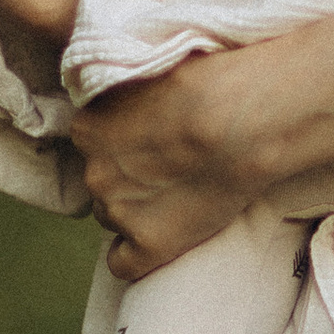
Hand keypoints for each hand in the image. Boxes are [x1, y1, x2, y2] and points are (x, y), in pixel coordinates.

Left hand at [70, 58, 262, 278]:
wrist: (247, 120)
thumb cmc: (213, 82)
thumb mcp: (152, 68)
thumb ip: (128, 93)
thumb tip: (131, 101)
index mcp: (87, 127)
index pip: (93, 146)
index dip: (126, 144)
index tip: (154, 140)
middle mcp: (94, 171)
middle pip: (102, 182)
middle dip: (129, 176)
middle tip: (172, 166)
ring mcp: (119, 211)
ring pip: (113, 218)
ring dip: (137, 210)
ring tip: (181, 194)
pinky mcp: (148, 244)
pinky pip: (123, 264)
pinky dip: (139, 255)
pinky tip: (163, 237)